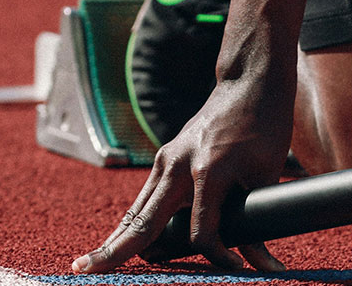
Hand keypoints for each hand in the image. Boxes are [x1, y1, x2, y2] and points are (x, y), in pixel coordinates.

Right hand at [72, 81, 293, 272]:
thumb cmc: (264, 127)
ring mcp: (166, 159)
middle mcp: (178, 165)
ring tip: (89, 264)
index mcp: (208, 170)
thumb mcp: (267, 174)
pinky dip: (132, 221)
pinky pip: (145, 197)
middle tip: (84, 271)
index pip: (202, 232)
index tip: (238, 268)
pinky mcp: (165, 158)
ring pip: (137, 210)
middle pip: (144, 221)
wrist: (248, 84)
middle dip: (117, 251)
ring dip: (116, 238)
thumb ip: (258, 218)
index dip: (218, 256)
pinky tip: (118, 241)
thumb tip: (260, 263)